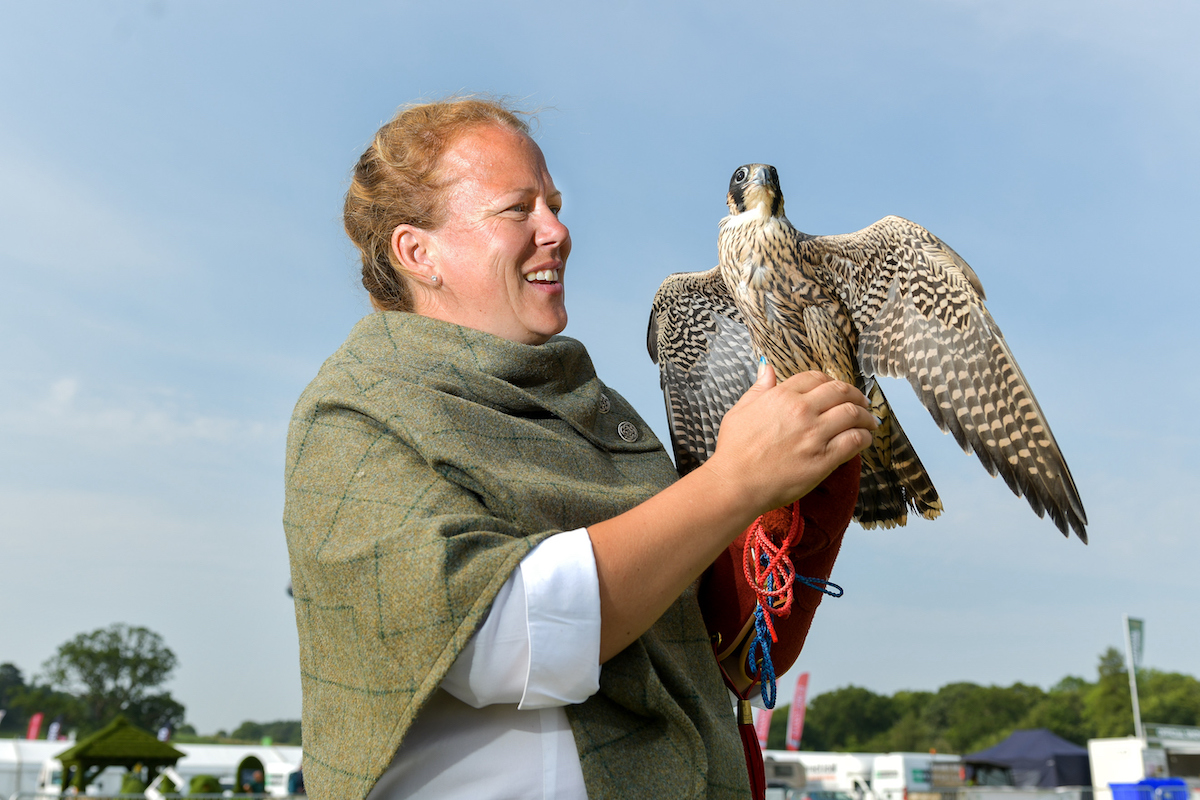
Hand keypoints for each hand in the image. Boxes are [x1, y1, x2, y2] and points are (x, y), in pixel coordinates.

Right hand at [704, 363, 875, 515]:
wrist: (735, 484)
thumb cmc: (734, 451)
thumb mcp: (740, 411)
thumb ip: (758, 388)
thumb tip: (766, 367)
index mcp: (781, 396)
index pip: (816, 378)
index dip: (830, 381)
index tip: (836, 389)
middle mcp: (801, 410)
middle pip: (840, 391)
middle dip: (856, 395)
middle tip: (862, 402)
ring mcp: (815, 434)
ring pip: (853, 414)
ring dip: (866, 416)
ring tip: (870, 421)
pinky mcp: (824, 458)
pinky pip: (855, 440)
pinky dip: (865, 437)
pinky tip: (865, 438)